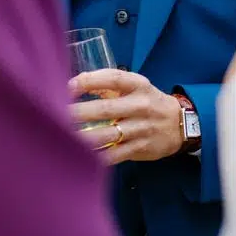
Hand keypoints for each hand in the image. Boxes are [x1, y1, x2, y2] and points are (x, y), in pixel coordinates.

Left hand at [70, 69, 185, 165]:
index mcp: (138, 85)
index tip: (67, 86)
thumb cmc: (148, 101)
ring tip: (63, 138)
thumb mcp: (135, 86)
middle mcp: (141, 105)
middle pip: (106, 108)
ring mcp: (141, 128)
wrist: (180, 124)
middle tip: (55, 115)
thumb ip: (108, 84)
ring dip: (84, 137)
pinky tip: (80, 156)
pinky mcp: (140, 148)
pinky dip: (98, 157)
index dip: (89, 81)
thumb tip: (75, 81)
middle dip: (79, 112)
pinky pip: (115, 154)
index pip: (112, 78)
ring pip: (108, 134)